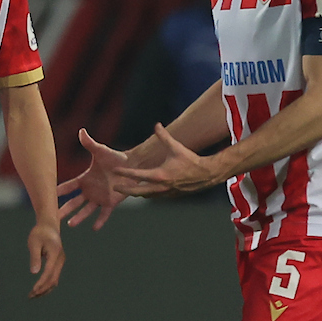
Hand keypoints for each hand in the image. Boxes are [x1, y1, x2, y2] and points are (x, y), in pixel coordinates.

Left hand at [27, 220, 64, 297]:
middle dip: (43, 289)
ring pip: (55, 280)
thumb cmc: (39, 233)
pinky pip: (54, 276)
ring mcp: (61, 262)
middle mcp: (60, 259)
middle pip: (54, 279)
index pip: (49, 273)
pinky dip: (47, 284)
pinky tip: (39, 288)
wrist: (49, 226)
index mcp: (55, 254)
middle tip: (31, 296)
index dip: (41, 283)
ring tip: (34, 295)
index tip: (33, 290)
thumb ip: (35, 257)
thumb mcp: (34, 243)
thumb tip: (34, 272)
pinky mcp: (58, 263)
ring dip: (45, 289)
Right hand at [57, 129, 129, 228]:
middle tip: (53, 217)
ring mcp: (100, 197)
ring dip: (78, 217)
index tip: (47, 195)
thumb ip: (90, 144)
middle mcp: (90, 190)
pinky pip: (104, 213)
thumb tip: (81, 131)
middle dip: (63, 209)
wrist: (133, 165)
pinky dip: (100, 221)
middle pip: (74, 201)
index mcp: (85, 179)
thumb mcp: (101, 151)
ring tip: (69, 224)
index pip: (69, 186)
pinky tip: (94, 228)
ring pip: (86, 210)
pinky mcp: (111, 202)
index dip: (59, 190)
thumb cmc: (116, 157)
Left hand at [111, 123, 225, 197]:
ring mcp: (166, 193)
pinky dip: (149, 194)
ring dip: (137, 193)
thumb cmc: (191, 160)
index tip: (115, 171)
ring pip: (147, 195)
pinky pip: (156, 196)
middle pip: (137, 192)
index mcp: (159, 175)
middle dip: (125, 190)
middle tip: (115, 188)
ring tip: (129, 190)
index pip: (137, 175)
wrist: (207, 174)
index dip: (124, 173)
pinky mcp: (172, 195)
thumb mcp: (176, 147)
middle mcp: (161, 187)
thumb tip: (157, 124)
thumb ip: (164, 136)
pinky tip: (145, 191)